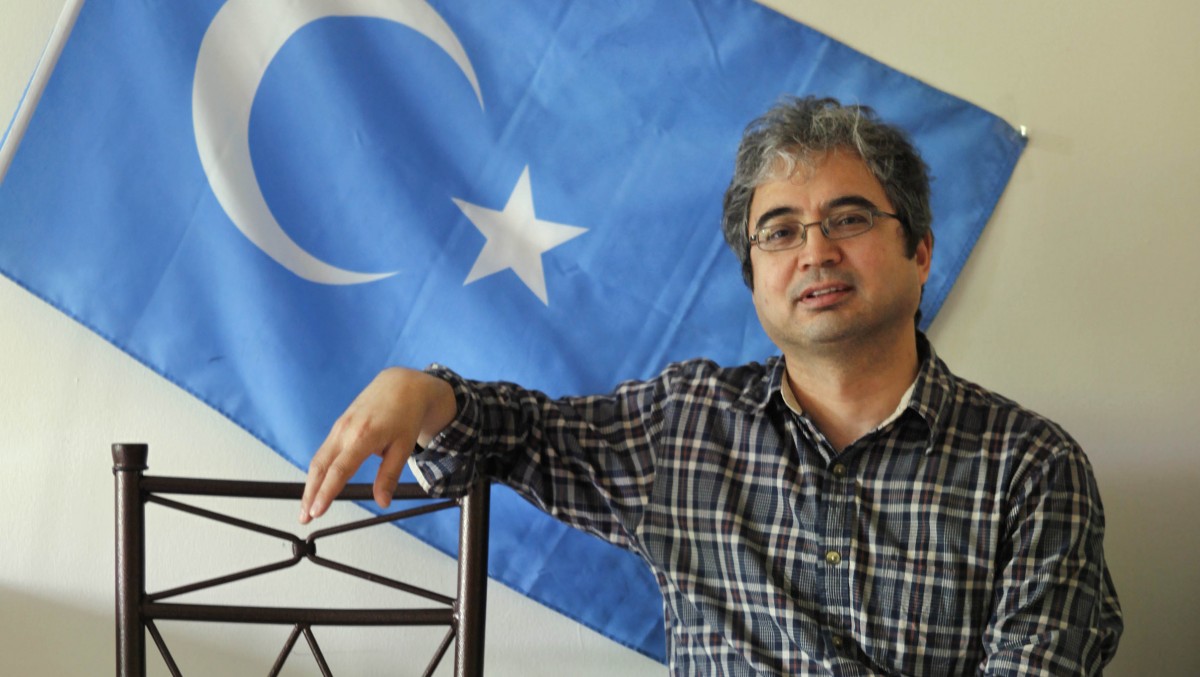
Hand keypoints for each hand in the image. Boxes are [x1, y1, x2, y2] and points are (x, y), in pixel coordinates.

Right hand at [300, 367, 456, 523]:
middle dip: (309, 494)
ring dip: (310, 485)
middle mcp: (346, 431)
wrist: (400, 385)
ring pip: (318, 460)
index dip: (326, 492)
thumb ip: (390, 475)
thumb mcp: (404, 447)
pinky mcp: (338, 426)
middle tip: (304, 518)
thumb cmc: (405, 415)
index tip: (316, 511)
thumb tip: (383, 502)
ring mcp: (339, 427)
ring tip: (306, 508)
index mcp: (363, 436)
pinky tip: (316, 486)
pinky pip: (323, 451)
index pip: (339, 470)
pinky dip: (317, 471)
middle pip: (320, 467)